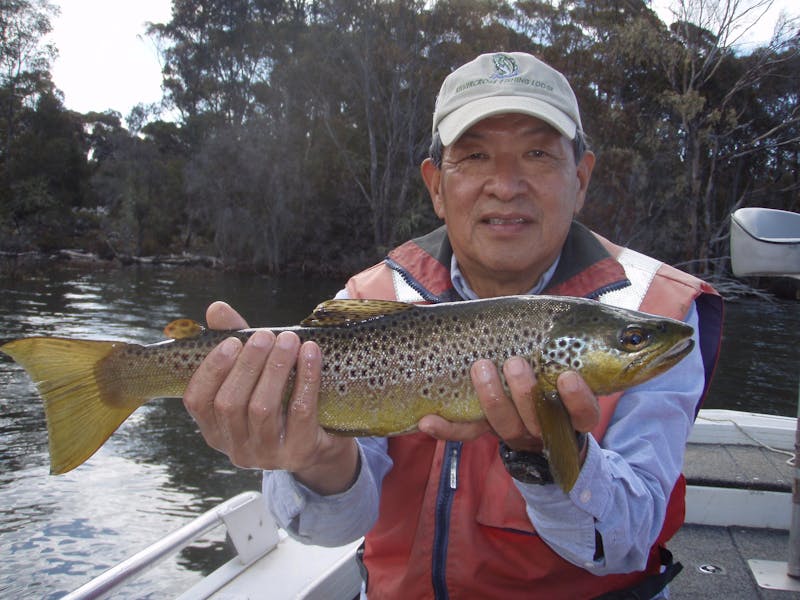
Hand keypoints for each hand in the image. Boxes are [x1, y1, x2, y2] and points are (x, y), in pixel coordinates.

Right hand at [182, 301, 358, 494]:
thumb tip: (216, 309)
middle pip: (230, 404)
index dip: (211, 370)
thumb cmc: (282, 402)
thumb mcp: (256, 374)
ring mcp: (267, 454)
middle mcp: (236, 448)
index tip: (231, 342)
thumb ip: (235, 343)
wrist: (323, 441)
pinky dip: (305, 378)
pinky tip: (310, 353)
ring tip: (288, 340)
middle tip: (266, 335)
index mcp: (215, 429)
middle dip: (248, 364)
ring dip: (275, 368)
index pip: (197, 401)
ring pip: (262, 409)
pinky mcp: (299, 451)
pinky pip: (300, 412)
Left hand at [419, 357, 598, 455]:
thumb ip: (588, 339)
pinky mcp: (479, 425)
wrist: (516, 385)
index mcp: (570, 408)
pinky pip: (462, 433)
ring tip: (480, 366)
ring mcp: (510, 426)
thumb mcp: (571, 347)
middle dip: (526, 394)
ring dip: (491, 398)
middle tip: (516, 363)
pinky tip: (427, 418)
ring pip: (501, 425)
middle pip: (538, 421)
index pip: (583, 414)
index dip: (579, 401)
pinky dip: (446, 427)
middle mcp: (542, 423)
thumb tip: (639, 327)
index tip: (568, 378)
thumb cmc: (550, 354)